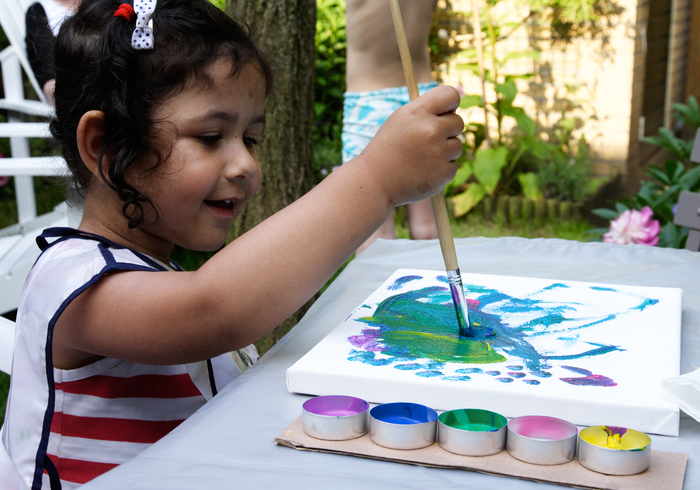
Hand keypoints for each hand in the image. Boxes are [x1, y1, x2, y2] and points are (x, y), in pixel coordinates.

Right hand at [358, 85, 463, 206]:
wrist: (375, 181)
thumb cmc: (388, 147)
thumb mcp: (400, 120)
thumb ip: (425, 111)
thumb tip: (453, 110)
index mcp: (418, 112)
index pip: (450, 95)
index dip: (451, 103)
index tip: (446, 112)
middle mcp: (431, 130)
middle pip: (458, 122)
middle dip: (446, 130)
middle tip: (426, 140)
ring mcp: (439, 153)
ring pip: (457, 146)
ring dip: (444, 151)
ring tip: (421, 157)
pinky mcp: (443, 173)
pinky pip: (453, 165)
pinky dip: (440, 169)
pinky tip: (422, 171)